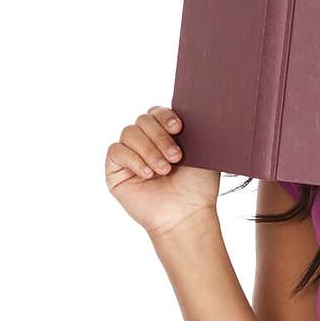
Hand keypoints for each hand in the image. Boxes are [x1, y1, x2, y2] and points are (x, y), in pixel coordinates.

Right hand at [105, 105, 220, 240]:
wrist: (187, 214)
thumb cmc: (198, 186)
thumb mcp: (204, 151)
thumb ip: (195, 127)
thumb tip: (193, 106)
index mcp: (165, 134)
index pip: (156, 112)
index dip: (165, 116)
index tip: (179, 128)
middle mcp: (145, 142)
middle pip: (142, 120)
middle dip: (160, 136)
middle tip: (176, 156)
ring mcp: (130, 156)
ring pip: (129, 133)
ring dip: (149, 151)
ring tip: (164, 170)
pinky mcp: (115, 171)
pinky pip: (116, 151)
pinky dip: (133, 160)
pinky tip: (148, 174)